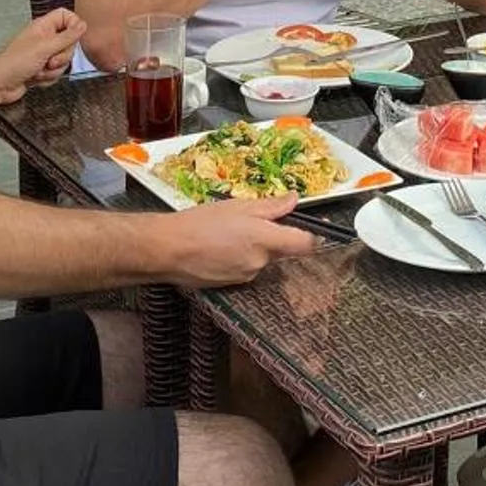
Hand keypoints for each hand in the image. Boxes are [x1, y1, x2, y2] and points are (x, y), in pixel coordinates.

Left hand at [0, 9, 83, 104]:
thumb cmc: (15, 63)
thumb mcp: (45, 48)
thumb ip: (67, 37)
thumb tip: (83, 25)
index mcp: (43, 26)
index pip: (66, 16)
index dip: (74, 25)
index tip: (74, 38)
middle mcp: (44, 38)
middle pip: (69, 42)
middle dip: (62, 56)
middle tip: (49, 60)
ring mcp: (43, 54)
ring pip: (63, 60)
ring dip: (53, 69)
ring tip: (39, 70)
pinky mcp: (41, 69)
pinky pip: (56, 72)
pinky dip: (48, 78)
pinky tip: (35, 78)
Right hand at [157, 198, 316, 287]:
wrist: (168, 250)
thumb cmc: (200, 223)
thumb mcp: (238, 206)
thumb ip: (270, 206)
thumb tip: (293, 200)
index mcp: (265, 239)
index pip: (305, 244)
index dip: (314, 235)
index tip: (317, 227)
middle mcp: (261, 262)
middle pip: (282, 250)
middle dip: (274, 237)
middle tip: (252, 221)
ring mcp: (247, 276)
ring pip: (262, 259)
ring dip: (254, 247)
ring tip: (228, 233)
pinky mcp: (233, 285)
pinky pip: (246, 268)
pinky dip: (239, 257)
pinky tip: (220, 247)